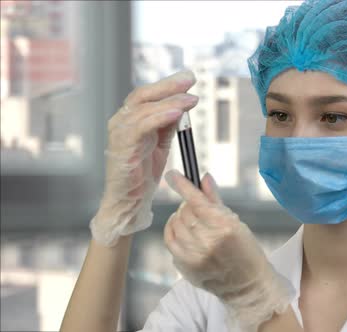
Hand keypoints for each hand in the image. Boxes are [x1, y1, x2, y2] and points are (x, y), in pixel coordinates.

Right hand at [90, 71, 198, 245]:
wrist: (129, 201)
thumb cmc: (142, 174)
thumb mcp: (160, 143)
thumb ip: (168, 124)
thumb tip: (183, 105)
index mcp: (130, 120)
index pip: (147, 95)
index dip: (168, 85)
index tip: (189, 78)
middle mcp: (121, 123)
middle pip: (143, 95)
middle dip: (169, 86)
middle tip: (190, 78)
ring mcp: (119, 134)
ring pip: (143, 109)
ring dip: (170, 102)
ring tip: (190, 99)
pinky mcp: (121, 148)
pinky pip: (140, 127)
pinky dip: (159, 117)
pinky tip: (176, 113)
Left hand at [163, 169, 293, 331]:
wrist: (247, 285)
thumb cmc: (245, 251)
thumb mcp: (236, 222)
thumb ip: (215, 200)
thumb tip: (204, 178)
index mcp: (224, 227)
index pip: (197, 201)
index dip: (182, 186)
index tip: (172, 175)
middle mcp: (208, 242)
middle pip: (185, 212)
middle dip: (187, 204)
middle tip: (195, 207)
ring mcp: (195, 256)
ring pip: (175, 225)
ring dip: (180, 218)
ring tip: (191, 220)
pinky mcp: (185, 267)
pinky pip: (170, 241)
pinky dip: (173, 232)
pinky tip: (183, 232)